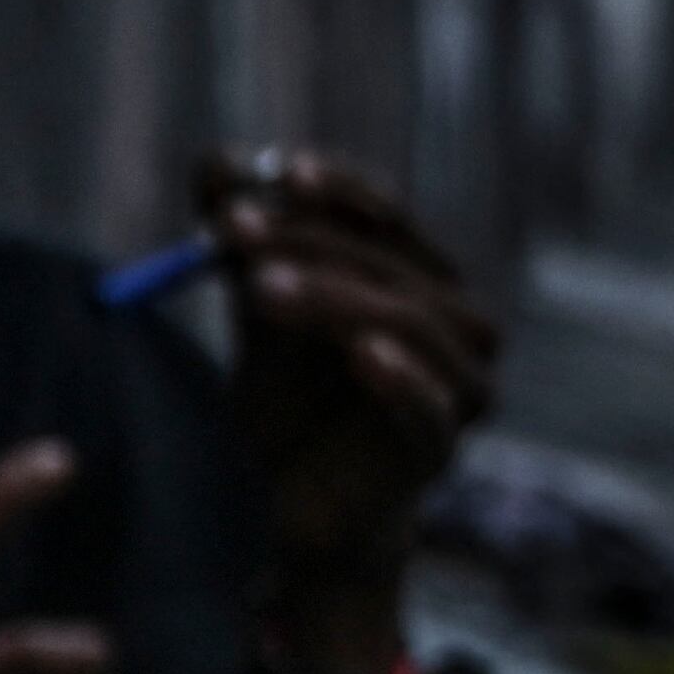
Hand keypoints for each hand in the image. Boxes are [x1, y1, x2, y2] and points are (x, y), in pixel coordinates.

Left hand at [200, 147, 496, 673]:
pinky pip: (430, 406)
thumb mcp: (256, 317)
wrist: (290, 516)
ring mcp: (457, 386)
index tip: (273, 171)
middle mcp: (452, 323)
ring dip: (336, 297)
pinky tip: (360, 353)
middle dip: (311, 241)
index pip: (386, 216)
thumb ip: (241, 244)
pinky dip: (402, 377)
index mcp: (412, 280)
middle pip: (395, 262)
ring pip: (414, 322)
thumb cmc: (285, 412)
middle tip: (232, 231)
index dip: (335, 190)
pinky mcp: (440, 449)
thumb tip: (215, 158)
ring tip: (258, 288)